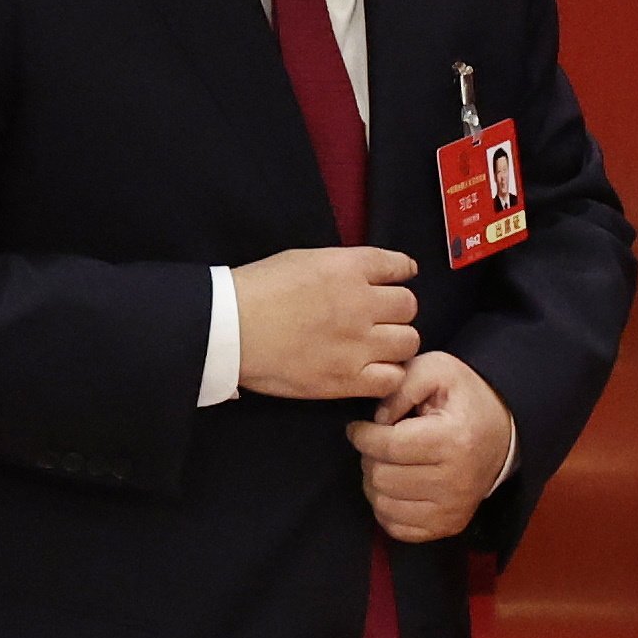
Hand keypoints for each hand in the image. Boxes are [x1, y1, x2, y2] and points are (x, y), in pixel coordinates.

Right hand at [233, 246, 419, 401]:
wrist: (228, 328)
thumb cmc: (257, 289)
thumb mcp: (305, 259)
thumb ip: (343, 267)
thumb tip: (367, 274)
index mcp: (349, 268)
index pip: (399, 266)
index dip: (400, 275)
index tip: (395, 282)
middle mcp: (361, 302)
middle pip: (409, 306)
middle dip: (396, 311)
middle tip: (379, 319)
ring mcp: (358, 342)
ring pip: (409, 341)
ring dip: (396, 343)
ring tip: (377, 347)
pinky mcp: (347, 378)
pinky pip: (392, 378)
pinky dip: (387, 375)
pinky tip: (371, 371)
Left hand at [346, 352, 513, 542]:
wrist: (502, 434)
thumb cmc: (465, 399)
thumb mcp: (437, 370)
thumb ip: (402, 385)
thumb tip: (377, 421)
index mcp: (454, 440)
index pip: (389, 446)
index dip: (363, 436)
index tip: (358, 428)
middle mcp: (456, 482)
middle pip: (382, 478)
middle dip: (369, 458)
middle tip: (376, 445)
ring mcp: (453, 509)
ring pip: (384, 505)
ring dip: (374, 483)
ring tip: (385, 463)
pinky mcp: (448, 526)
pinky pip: (396, 528)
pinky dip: (386, 507)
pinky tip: (395, 486)